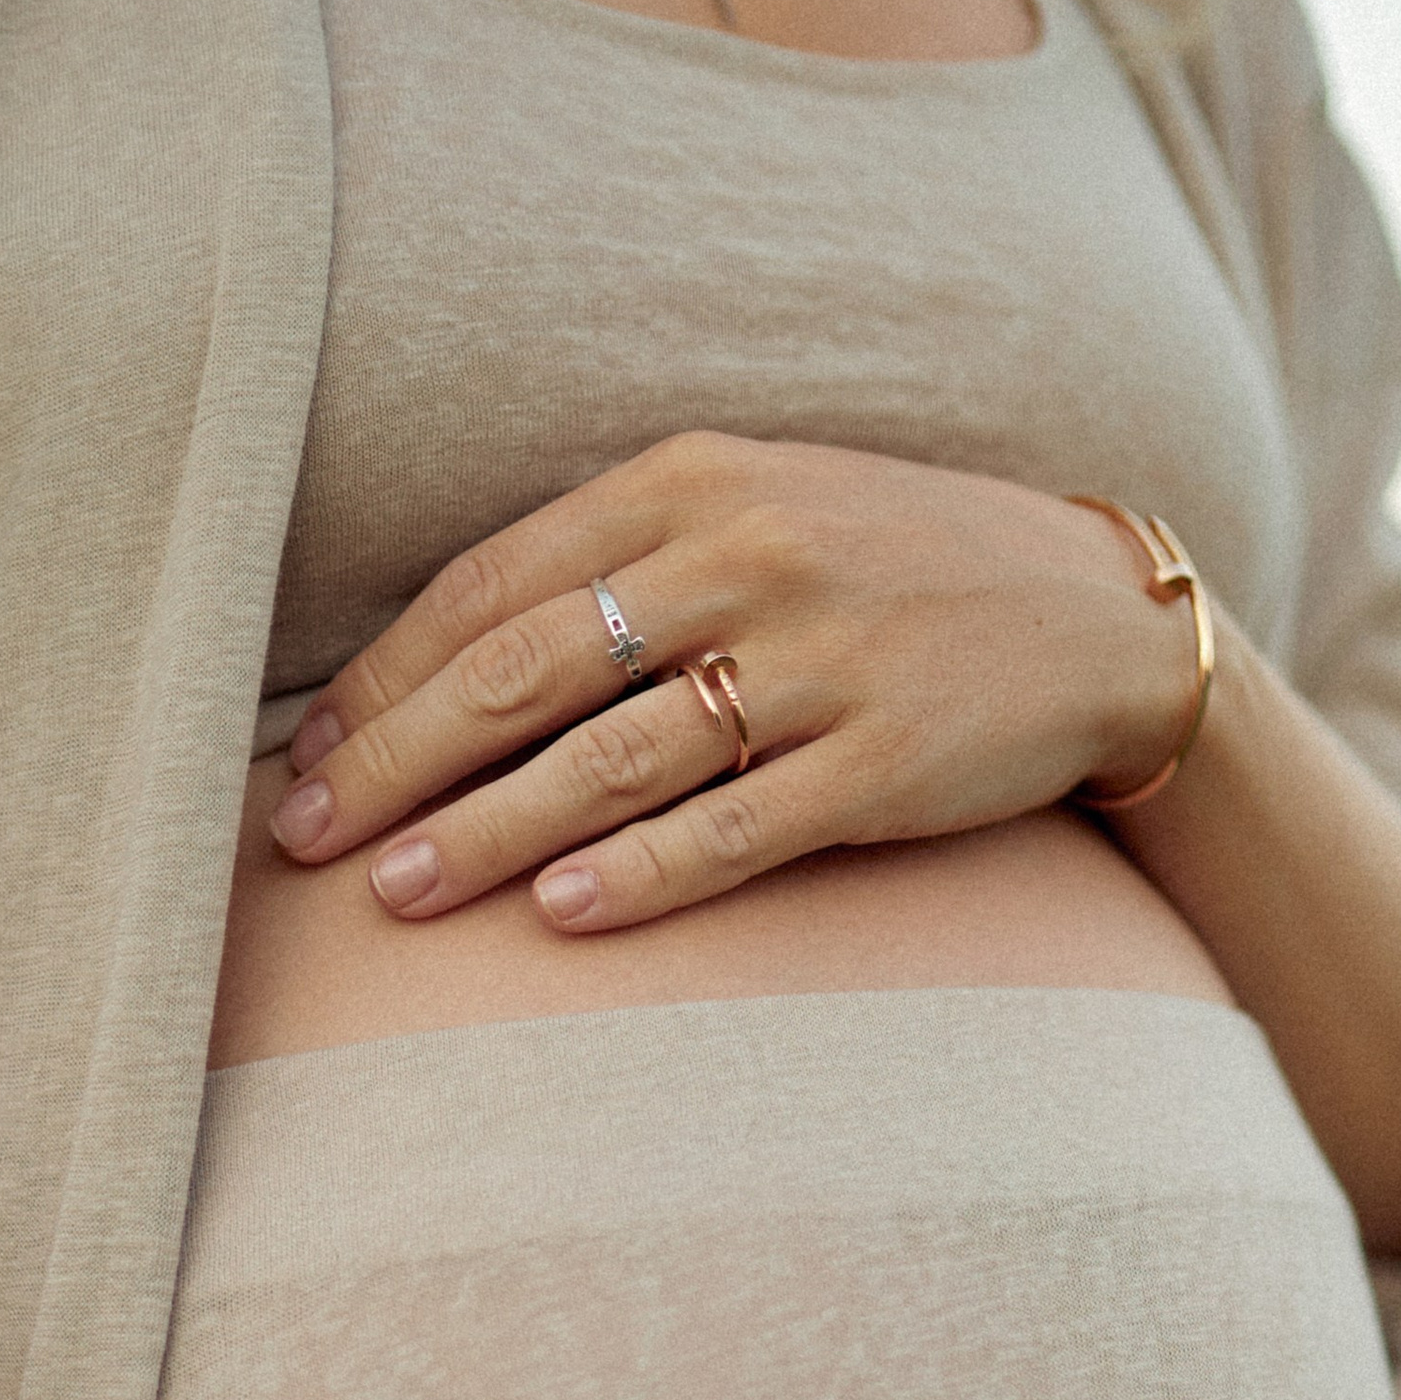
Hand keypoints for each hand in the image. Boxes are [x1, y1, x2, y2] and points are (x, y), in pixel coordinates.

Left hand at [267, 431, 1199, 931]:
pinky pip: (735, 824)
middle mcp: (742, 557)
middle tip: (305, 838)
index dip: (386, 679)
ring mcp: (816, 659)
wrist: (1095, 614)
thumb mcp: (758, 513)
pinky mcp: (881, 755)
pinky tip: (560, 915)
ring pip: (610, 756)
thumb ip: (622, 565)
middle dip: (398, 760)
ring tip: (397, 891)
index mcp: (690, 484)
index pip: (494, 585)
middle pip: (524, 669)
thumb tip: (459, 666)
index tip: (308, 757)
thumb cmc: (895, 570)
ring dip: (487, 830)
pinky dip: (642, 872)